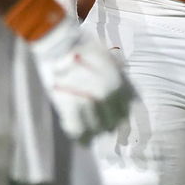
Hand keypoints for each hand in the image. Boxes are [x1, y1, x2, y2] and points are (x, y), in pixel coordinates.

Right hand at [32, 19, 133, 143]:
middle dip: (107, 126)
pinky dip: (80, 137)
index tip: (115, 121)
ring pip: (95, 130)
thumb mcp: (108, 60)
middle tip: (102, 127)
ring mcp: (87, 103)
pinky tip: (81, 138)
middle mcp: (105, 96)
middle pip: (111, 123)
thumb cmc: (84, 49)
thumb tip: (123, 94)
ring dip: (94, 132)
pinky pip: (78, 131)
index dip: (119, 118)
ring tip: (91, 134)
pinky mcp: (69, 108)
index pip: (124, 112)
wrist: (60, 46)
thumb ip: (117, 78)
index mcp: (117, 84)